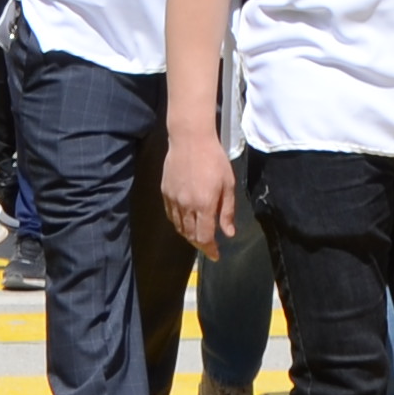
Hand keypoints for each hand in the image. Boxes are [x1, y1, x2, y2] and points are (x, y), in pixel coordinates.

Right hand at [162, 122, 238, 252]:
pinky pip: (171, 215)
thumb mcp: (228, 184)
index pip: (204, 237)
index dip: (210, 250)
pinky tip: (186, 221)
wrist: (190, 139)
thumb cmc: (214, 159)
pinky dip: (179, 223)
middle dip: (200, 244)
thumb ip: (227, 211)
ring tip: (198, 235)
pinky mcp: (165, 192)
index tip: (216, 255)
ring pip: (179, 227)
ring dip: (189, 235)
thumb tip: (228, 233)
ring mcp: (173, 199)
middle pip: (190, 235)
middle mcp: (186, 206)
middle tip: (209, 246)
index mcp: (204, 205)